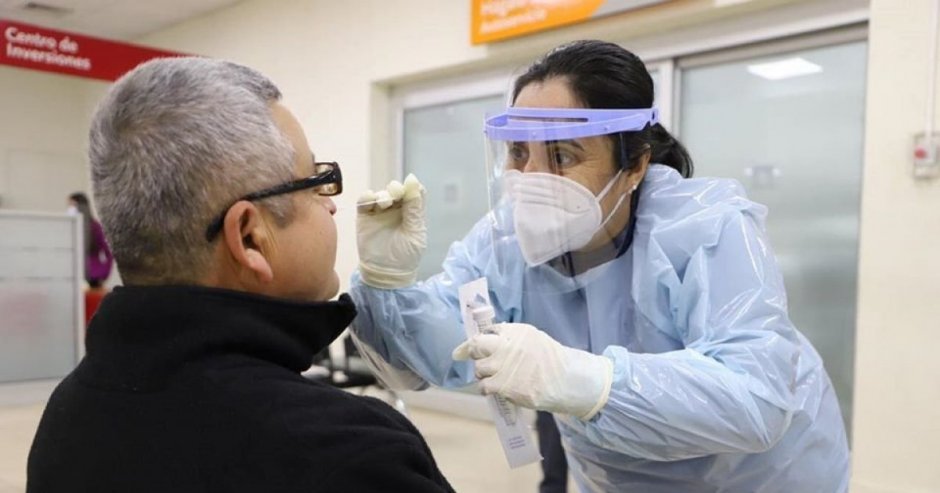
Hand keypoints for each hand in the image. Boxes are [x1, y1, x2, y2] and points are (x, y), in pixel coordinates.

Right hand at [356, 174, 426, 288]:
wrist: (386, 274)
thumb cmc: (405, 257)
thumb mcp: (415, 232)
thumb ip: (414, 208)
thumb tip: (414, 181)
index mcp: (412, 214)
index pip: (414, 193)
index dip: (412, 187)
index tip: (410, 187)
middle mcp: (396, 211)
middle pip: (396, 189)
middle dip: (396, 188)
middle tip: (396, 193)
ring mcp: (380, 213)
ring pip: (381, 193)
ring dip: (383, 194)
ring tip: (384, 203)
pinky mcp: (365, 217)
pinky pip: (364, 201)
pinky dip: (367, 196)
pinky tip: (372, 200)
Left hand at [452, 323, 612, 419]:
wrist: (568, 381)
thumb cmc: (550, 361)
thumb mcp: (534, 339)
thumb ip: (512, 337)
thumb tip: (486, 339)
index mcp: (518, 331)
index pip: (487, 331)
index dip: (474, 341)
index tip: (462, 350)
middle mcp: (510, 346)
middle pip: (477, 346)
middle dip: (472, 353)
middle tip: (476, 360)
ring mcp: (508, 366)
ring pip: (479, 369)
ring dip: (482, 374)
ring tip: (493, 378)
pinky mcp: (507, 386)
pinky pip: (484, 386)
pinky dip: (487, 389)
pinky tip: (497, 389)